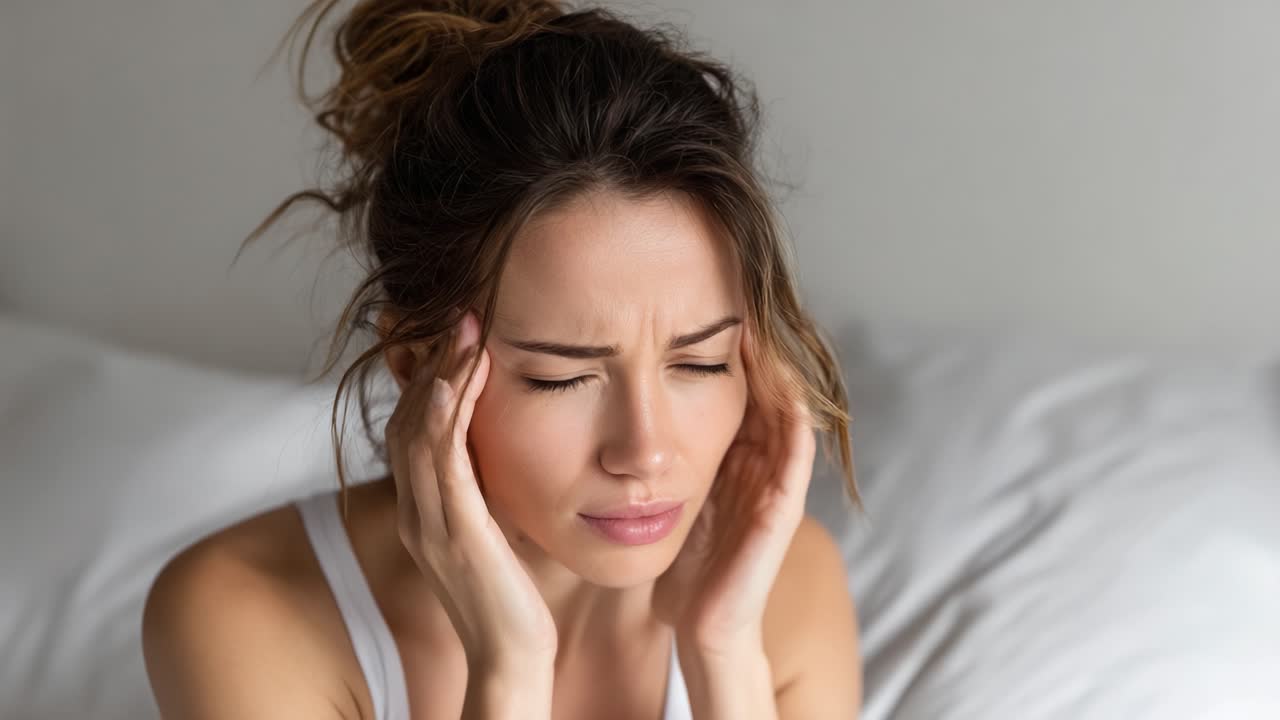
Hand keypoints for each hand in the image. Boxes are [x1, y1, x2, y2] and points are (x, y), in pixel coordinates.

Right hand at [384, 311, 557, 670]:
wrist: (512, 660)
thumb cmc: (511, 600)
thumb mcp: (493, 536)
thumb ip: (485, 497)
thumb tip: (500, 457)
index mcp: (425, 513)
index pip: (412, 432)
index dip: (427, 381)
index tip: (456, 338)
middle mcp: (418, 514)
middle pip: (408, 422)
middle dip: (432, 366)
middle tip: (459, 318)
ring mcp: (432, 526)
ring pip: (421, 436)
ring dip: (442, 379)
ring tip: (466, 333)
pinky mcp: (457, 538)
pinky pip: (443, 470)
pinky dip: (445, 423)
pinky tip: (456, 386)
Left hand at [653, 322, 816, 656]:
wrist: (700, 626)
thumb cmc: (682, 568)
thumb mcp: (669, 499)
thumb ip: (662, 462)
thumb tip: (620, 420)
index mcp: (731, 461)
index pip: (736, 393)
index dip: (723, 352)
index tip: (702, 308)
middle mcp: (758, 466)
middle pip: (763, 392)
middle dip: (755, 351)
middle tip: (740, 302)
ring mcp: (774, 485)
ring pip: (785, 412)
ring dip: (777, 372)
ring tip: (762, 329)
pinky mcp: (782, 508)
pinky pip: (796, 452)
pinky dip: (793, 417)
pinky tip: (784, 385)